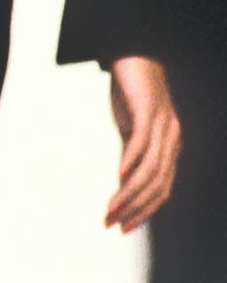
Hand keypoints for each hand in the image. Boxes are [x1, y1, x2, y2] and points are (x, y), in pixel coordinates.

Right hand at [106, 55, 180, 233]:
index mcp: (170, 146)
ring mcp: (164, 126)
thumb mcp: (130, 128)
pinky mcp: (150, 112)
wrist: (136, 54)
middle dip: (136, 209)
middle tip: (113, 224)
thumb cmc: (131, 92)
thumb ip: (131, 153)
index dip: (145, 212)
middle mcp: (172, 139)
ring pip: (150, 170)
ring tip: (110, 208)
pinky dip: (130, 162)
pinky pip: (142, 144)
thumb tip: (120, 181)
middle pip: (158, 185)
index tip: (125, 227)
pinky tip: (119, 175)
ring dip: (129, 193)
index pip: (163, 189)